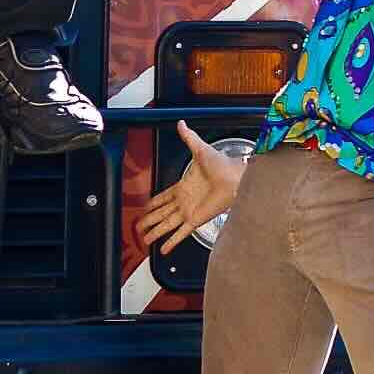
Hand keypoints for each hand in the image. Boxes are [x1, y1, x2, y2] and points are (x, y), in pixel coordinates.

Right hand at [139, 121, 245, 255]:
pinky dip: (171, 241)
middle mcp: (184, 201)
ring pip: (166, 225)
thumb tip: (181, 123)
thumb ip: (189, 138)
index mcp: (183, 186)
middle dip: (149, 221)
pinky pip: (180, 233)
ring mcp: (189, 212)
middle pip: (161, 214)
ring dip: (155, 232)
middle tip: (138, 228)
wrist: (235, 177)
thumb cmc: (222, 164)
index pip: (163, 197)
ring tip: (145, 240)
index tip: (145, 208)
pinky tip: (163, 249)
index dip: (153, 203)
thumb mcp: (200, 149)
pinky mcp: (195, 220)